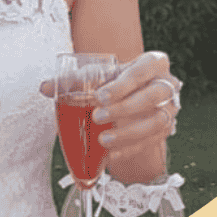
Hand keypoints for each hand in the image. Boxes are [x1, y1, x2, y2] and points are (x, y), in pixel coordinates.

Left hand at [40, 51, 180, 164]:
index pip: (141, 70)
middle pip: (153, 95)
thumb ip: (75, 80)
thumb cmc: (117, 80)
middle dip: (124, 108)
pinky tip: (112, 154)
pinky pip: (152, 142)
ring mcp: (171, 108)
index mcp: (153, 62)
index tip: (99, 96)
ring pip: (157, 121)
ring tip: (104, 140)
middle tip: (97, 116)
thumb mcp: (101, 75)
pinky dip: (130, 148)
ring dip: (129, 133)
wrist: (137, 94)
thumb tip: (45, 87)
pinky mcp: (167, 130)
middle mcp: (167, 84)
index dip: (122, 84)